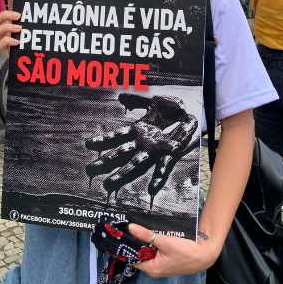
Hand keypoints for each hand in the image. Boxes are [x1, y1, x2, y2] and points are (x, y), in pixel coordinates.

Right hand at [0, 0, 20, 56]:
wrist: (30, 54)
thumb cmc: (24, 37)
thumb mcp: (23, 21)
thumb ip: (17, 8)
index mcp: (5, 23)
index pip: (0, 15)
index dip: (5, 12)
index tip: (18, 13)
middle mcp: (1, 31)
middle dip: (4, 17)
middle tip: (18, 16)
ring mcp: (1, 40)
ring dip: (6, 28)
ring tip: (19, 28)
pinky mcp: (3, 50)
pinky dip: (7, 42)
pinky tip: (17, 41)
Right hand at [85, 93, 199, 208]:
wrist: (193, 114)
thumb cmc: (173, 109)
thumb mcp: (154, 101)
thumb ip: (138, 99)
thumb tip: (120, 96)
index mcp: (140, 130)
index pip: (118, 135)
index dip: (104, 139)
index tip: (89, 144)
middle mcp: (144, 142)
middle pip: (122, 152)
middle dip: (107, 160)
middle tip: (91, 168)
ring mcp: (155, 149)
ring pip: (136, 162)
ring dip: (123, 173)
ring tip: (110, 183)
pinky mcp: (169, 153)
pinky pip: (163, 166)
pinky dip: (158, 177)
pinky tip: (153, 188)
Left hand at [126, 223, 218, 278]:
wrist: (206, 254)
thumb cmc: (186, 252)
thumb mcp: (165, 242)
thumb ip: (147, 235)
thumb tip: (131, 228)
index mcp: (152, 269)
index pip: (133, 258)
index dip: (129, 248)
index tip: (125, 236)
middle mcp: (156, 270)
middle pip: (142, 256)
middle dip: (139, 244)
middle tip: (134, 230)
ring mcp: (164, 267)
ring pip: (151, 254)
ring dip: (149, 244)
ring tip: (145, 231)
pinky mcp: (170, 262)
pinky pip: (159, 253)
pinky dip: (157, 245)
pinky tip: (158, 236)